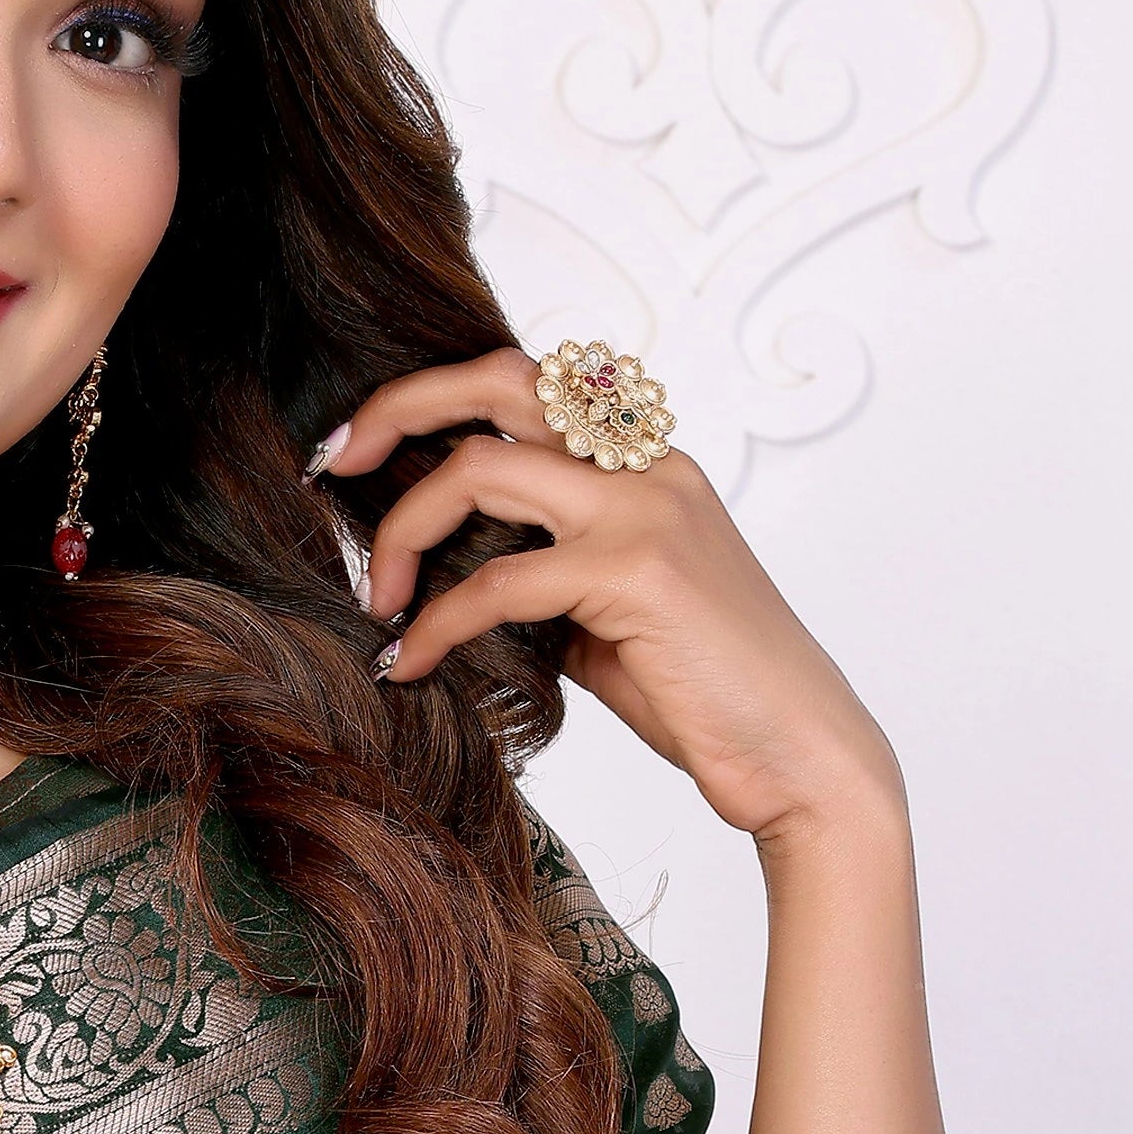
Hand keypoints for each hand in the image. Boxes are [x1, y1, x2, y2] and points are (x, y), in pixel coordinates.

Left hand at [324, 348, 904, 854]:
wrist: (800, 754)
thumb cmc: (709, 693)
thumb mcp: (610, 616)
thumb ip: (547, 574)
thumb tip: (455, 575)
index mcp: (647, 461)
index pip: (528, 381)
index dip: (434, 396)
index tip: (362, 447)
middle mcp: (647, 464)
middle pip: (501, 379)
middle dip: (400, 406)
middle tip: (331, 462)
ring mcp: (643, 509)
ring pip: (482, 470)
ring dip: (405, 531)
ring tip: (378, 599)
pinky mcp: (634, 572)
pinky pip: (497, 582)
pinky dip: (437, 625)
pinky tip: (408, 665)